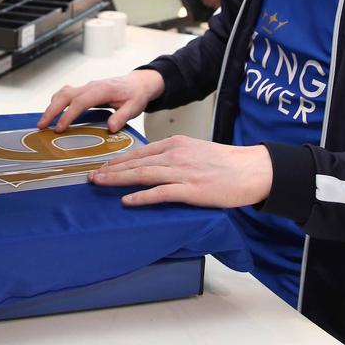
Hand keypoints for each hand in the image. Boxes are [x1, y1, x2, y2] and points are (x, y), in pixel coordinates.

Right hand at [37, 70, 165, 132]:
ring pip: (63, 93)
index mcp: (102, 90)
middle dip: (52, 110)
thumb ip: (122, 117)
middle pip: (65, 95)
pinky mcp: (84, 90)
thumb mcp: (134, 107)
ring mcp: (86, 87)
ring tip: (43, 122)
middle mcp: (91, 86)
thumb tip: (111, 127)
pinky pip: (67, 94)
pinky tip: (53, 114)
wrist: (138, 83)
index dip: (68, 115)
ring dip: (52, 106)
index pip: (80, 102)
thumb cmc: (135, 95)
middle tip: (42, 125)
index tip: (59, 128)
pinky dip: (57, 102)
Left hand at [89, 136, 272, 207]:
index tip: (103, 165)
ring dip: (118, 179)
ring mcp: (183, 172)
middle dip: (111, 169)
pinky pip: (161, 193)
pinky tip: (127, 200)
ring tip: (99, 183)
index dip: (119, 159)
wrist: (253, 169)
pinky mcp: (192, 189)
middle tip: (91, 176)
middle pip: (136, 162)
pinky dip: (142, 197)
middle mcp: (176, 155)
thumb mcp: (196, 151)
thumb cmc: (228, 163)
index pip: (140, 152)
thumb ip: (176, 156)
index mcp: (176, 144)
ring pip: (143, 174)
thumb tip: (156, 166)